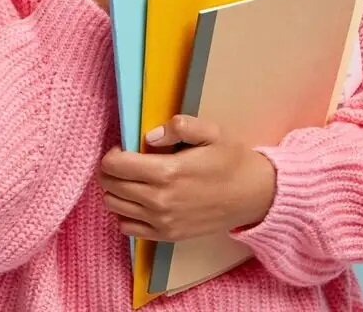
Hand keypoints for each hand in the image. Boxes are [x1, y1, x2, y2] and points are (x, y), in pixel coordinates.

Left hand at [98, 115, 276, 241]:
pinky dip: (124, 214)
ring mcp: (161, 221)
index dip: (112, 154)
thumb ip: (181, 126)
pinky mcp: (166, 236)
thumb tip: (151, 135)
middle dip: (109, 171)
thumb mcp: (212, 132)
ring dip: (115, 191)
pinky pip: (127, 229)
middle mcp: (159, 200)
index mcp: (167, 172)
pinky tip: (138, 202)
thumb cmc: (231, 161)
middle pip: (110, 186)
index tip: (123, 148)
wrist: (253, 196)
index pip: (115, 165)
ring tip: (131, 180)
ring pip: (114, 206)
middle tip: (124, 162)